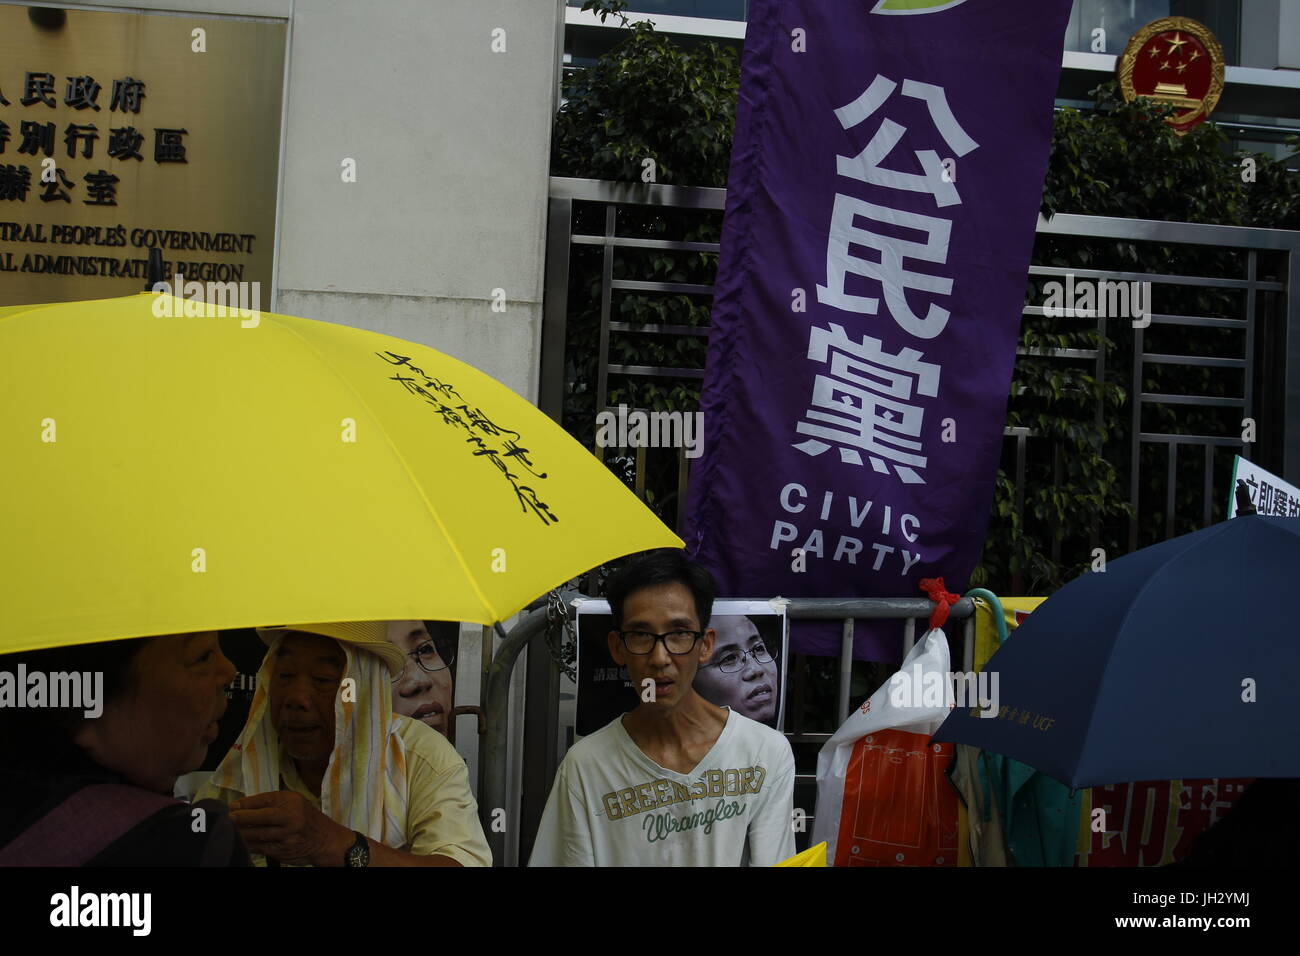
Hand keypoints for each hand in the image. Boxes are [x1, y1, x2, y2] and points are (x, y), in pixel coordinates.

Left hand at [229, 791, 354, 866]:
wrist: (326, 840)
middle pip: (259, 817)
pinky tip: (240, 842)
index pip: (263, 800)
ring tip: (228, 831)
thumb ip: (273, 803)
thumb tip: (242, 806)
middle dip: (240, 818)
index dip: (244, 804)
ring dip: (240, 833)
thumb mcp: (295, 803)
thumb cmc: (307, 819)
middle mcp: (291, 817)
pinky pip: (261, 847)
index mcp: (291, 801)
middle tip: (225, 818)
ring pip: (258, 834)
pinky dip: (248, 845)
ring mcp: (288, 835)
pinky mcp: (283, 850)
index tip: (230, 806)